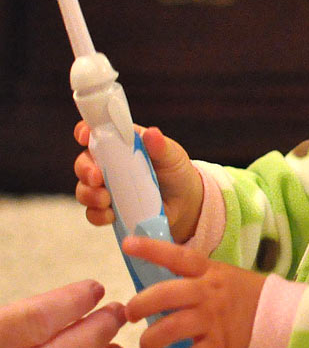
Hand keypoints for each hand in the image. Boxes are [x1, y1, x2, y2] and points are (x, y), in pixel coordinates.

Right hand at [74, 121, 202, 242]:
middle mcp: (109, 164)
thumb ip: (160, 146)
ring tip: (105, 199)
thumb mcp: (172, 156)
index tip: (84, 137)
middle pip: (83, 162)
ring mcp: (108, 188)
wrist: (186, 203)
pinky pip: (93, 213)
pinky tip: (110, 215)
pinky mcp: (110, 209)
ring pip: (84, 189)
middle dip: (84, 169)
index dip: (85, 132)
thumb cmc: (176, 171)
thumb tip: (152, 133)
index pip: (96, 133)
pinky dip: (98, 215)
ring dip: (89, 194)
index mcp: (121, 143)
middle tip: (96, 177)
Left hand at [122, 237, 265, 347]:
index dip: (152, 249)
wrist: (280, 318)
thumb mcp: (223, 276)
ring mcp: (213, 320)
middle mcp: (208, 293)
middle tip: (130, 315)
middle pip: (165, 295)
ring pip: (169, 329)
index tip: (128, 243)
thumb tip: (157, 289)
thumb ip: (194, 279)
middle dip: (139, 305)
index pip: (178, 256)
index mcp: (210, 272)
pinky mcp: (219, 347)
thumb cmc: (245, 295)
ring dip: (150, 341)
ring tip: (147, 347)